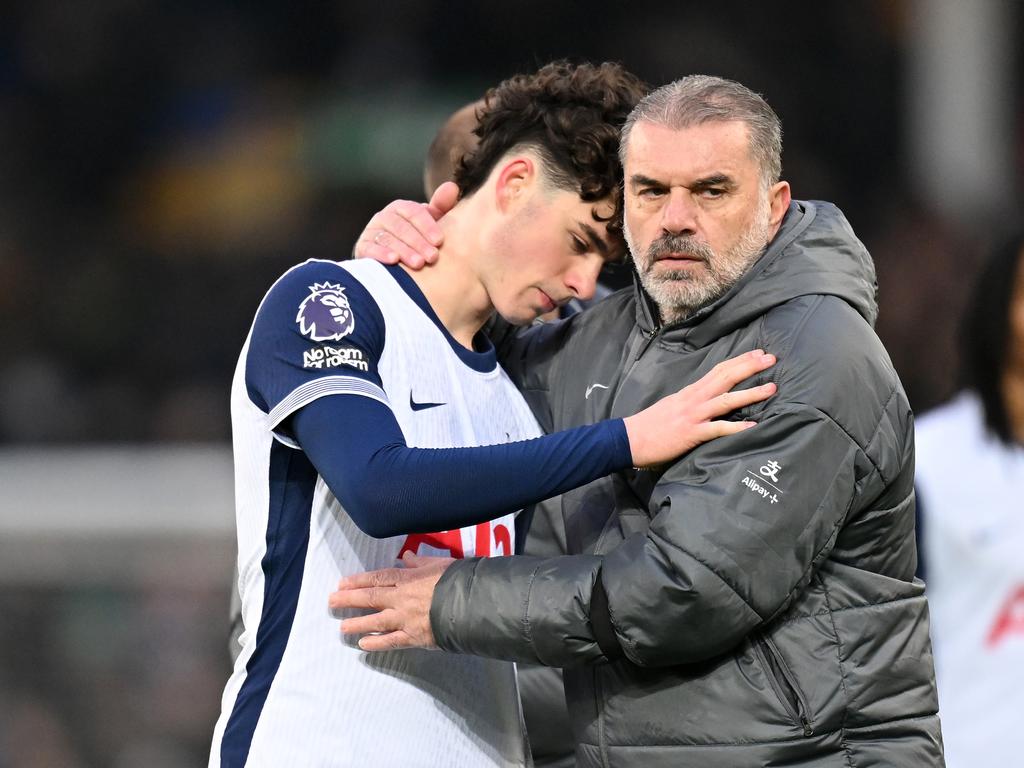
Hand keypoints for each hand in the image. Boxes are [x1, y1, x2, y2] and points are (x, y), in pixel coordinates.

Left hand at [328, 552, 454, 650]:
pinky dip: (376, 643)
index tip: (342, 583)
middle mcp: (402, 598)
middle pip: (371, 597)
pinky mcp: (414, 637)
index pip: (378, 578)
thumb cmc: (458, 580)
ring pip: (376, 621)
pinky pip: (391, 641)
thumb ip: (421, 562)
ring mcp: (406, 619)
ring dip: (357, 623)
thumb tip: (406, 557)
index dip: (358, 580)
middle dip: (349, 599)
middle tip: (331, 602)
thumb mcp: (440, 564)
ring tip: (342, 627)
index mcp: (408, 578)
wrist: (472, 603)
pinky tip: (363, 644)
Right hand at [352, 182, 458, 267]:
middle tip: (432, 257)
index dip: (428, 226)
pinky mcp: (362, 247)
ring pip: (387, 238)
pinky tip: (394, 261)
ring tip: (418, 263)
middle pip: (401, 226)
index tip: (440, 241)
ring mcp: (371, 231)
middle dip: (418, 242)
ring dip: (404, 250)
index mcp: (401, 208)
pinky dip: (381, 254)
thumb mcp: (431, 224)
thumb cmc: (418, 240)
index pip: (414, 212)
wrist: (394, 262)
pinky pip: (370, 248)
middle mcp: (384, 216)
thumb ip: (441, 208)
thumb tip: (452, 187)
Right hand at [623, 350, 776, 466]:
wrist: (630, 439)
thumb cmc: (650, 424)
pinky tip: (753, 426)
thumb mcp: (672, 404)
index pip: (718, 370)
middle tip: (771, 359)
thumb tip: (708, 397)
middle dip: (750, 367)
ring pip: (726, 400)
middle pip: (725, 377)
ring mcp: (694, 415)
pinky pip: (718, 429)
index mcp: (690, 392)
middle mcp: (694, 399)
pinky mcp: (692, 434)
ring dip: (751, 393)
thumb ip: (691, 400)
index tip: (758, 353)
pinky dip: (736, 427)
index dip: (740, 361)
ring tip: (772, 388)